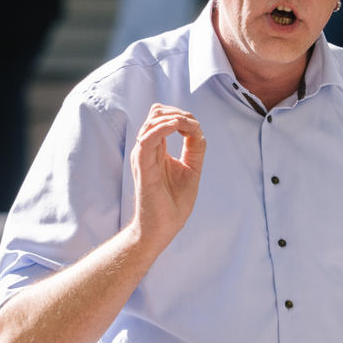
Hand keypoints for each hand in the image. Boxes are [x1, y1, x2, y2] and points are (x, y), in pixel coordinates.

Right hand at [128, 104, 203, 251]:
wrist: (162, 229)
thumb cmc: (173, 204)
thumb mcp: (191, 170)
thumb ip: (194, 149)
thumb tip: (199, 130)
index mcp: (157, 150)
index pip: (163, 119)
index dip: (182, 116)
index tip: (196, 129)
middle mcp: (147, 150)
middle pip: (156, 114)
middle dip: (178, 113)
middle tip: (193, 126)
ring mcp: (143, 157)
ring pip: (152, 122)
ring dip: (174, 118)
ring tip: (188, 126)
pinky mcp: (143, 166)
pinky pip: (148, 139)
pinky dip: (163, 128)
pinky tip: (177, 128)